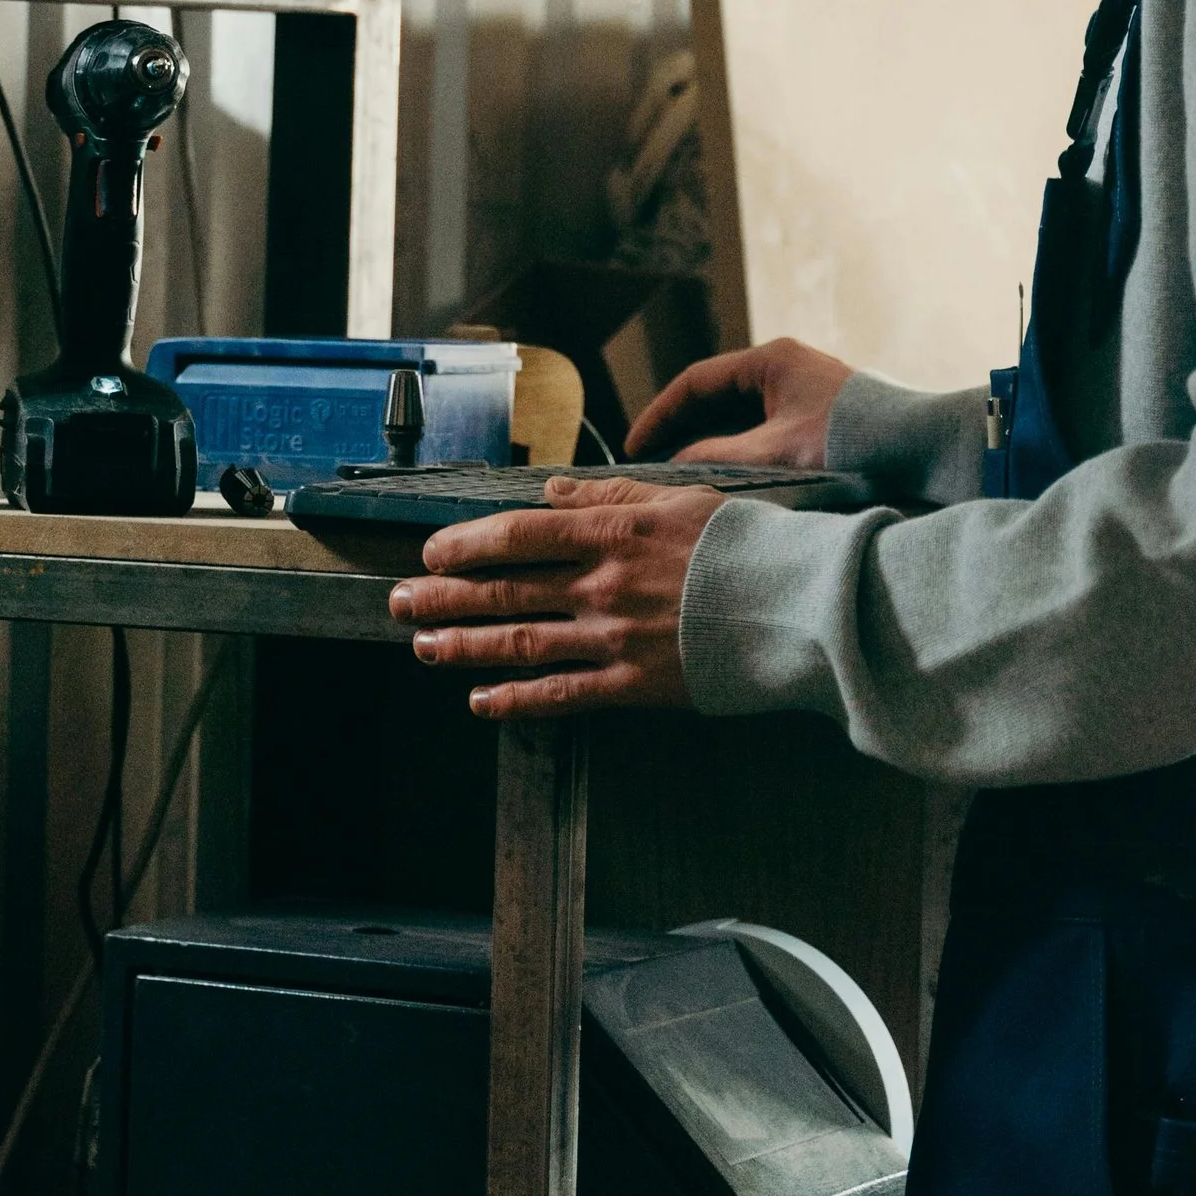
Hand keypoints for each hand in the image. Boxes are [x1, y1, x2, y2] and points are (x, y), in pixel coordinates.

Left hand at [389, 476, 719, 717]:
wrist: (795, 605)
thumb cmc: (743, 545)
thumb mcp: (677, 498)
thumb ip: (608, 496)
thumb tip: (551, 494)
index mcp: (612, 532)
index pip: (518, 535)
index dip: (466, 544)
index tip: (433, 553)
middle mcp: (602, 584)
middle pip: (505, 589)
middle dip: (444, 597)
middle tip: (400, 603)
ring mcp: (614, 637)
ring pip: (521, 641)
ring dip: (465, 646)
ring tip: (425, 646)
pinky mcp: (633, 684)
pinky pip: (561, 694)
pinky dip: (516, 699)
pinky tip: (481, 701)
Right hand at [623, 334, 849, 469]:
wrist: (922, 450)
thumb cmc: (852, 443)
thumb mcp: (774, 453)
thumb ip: (717, 457)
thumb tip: (674, 466)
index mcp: (770, 360)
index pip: (695, 382)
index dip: (659, 416)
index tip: (633, 448)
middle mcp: (783, 368)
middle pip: (713, 399)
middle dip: (680, 433)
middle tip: (648, 469)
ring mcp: (800, 392)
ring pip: (736, 418)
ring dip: (707, 445)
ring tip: (677, 480)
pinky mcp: (814, 418)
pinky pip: (760, 431)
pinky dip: (736, 452)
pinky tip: (722, 480)